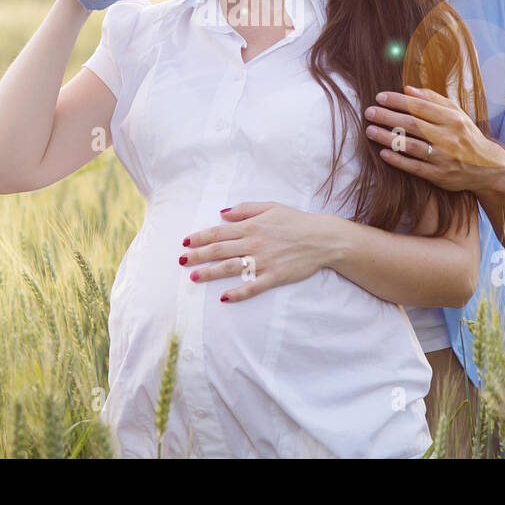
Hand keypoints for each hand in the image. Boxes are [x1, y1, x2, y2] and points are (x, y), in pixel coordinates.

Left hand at [179, 202, 341, 301]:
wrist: (323, 238)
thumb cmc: (296, 221)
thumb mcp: (271, 206)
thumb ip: (246, 209)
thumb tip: (223, 213)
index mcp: (251, 226)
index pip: (219, 232)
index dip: (200, 237)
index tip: (185, 242)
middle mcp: (254, 244)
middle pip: (219, 250)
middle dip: (197, 256)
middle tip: (181, 260)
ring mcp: (264, 261)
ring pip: (231, 268)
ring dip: (210, 273)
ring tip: (193, 277)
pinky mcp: (275, 277)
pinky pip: (253, 287)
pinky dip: (238, 293)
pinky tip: (224, 297)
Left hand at [363, 85, 504, 191]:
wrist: (487, 168)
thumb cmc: (465, 135)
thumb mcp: (456, 114)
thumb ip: (433, 100)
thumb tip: (408, 89)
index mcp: (452, 119)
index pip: (420, 106)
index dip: (398, 101)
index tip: (379, 97)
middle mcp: (448, 137)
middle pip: (412, 124)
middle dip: (387, 117)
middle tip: (369, 112)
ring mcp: (444, 157)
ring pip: (411, 146)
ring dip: (388, 138)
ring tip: (370, 131)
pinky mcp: (440, 176)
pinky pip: (415, 167)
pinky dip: (398, 160)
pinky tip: (383, 153)